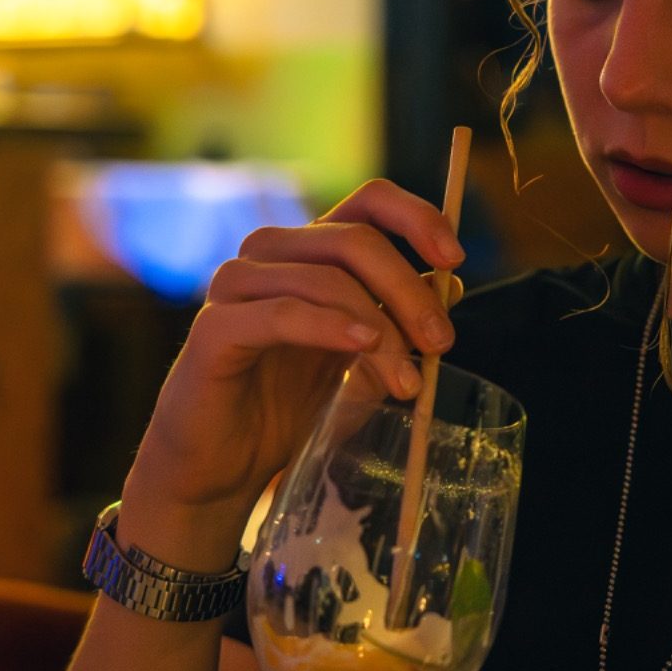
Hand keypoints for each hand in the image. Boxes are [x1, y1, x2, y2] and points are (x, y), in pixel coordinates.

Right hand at [121, 179, 464, 560]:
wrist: (222, 468)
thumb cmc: (289, 407)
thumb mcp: (362, 360)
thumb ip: (399, 319)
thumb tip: (450, 283)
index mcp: (311, 250)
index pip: (369, 201)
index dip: (417, 217)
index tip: (455, 258)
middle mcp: (272, 253)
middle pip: (355, 240)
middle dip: (409, 289)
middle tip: (441, 342)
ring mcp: (237, 285)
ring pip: (326, 278)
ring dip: (380, 327)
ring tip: (408, 381)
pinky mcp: (216, 327)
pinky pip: (282, 313)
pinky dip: (331, 326)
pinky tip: (363, 348)